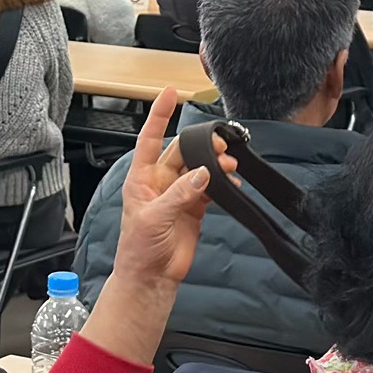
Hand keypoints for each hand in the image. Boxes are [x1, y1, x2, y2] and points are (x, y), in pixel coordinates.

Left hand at [81, 92, 226, 362]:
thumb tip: (203, 173)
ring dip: (215, 164)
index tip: (170, 93)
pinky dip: (222, 182)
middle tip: (221, 145)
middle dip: (202, 145)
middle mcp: (159, 182)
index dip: (159, 115)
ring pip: (199, 168)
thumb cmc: (139, 249)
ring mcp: (178, 194)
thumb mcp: (154, 218)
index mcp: (142, 179)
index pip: (150, 139)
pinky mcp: (193, 208)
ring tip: (230, 166)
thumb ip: (180, 194)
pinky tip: (233, 182)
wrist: (151, 279)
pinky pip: (210, 187)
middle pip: (182, 152)